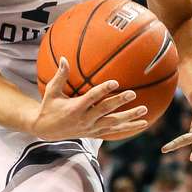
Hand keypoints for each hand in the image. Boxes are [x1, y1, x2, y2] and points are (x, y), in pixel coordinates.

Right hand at [31, 57, 147, 140]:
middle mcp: (84, 120)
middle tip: (133, 94)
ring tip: (144, 111)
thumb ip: (60, 75)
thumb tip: (64, 58)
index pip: (91, 98)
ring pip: (113, 124)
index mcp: (74, 108)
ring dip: (129, 118)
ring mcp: (91, 128)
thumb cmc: (48, 107)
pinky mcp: (94, 134)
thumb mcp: (51, 92)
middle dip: (119, 102)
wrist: (46, 131)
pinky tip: (141, 124)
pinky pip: (113, 132)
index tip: (115, 82)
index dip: (103, 90)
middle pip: (105, 111)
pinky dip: (127, 128)